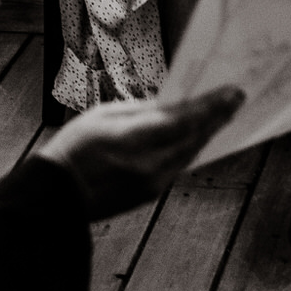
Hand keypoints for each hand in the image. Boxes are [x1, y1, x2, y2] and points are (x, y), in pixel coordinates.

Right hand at [36, 86, 243, 219]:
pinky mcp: (150, 195)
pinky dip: (189, 150)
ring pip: (190, 154)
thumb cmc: (73, 149)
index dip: (213, 106)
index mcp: (135, 139)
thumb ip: (141, 110)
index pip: (186, 120)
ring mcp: (152, 183)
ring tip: (221, 115)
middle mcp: (150, 165)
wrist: (56, 197)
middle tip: (235, 100)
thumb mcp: (103, 115)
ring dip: (206, 134)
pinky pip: (178, 167)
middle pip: (195, 138)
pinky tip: (196, 138)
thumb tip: (170, 104)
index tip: (234, 93)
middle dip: (217, 118)